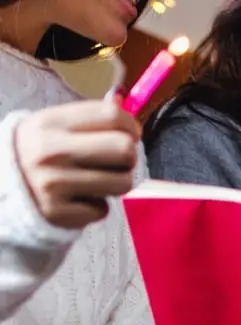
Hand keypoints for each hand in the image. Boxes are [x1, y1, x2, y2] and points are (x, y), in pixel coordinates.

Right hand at [14, 99, 140, 229]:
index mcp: (50, 122)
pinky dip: (96, 206)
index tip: (130, 134)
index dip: (131, 126)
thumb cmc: (40, 151)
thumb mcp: (55, 126)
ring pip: (123, 182)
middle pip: (124, 149)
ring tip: (98, 180)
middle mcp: (50, 151)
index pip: (111, 115)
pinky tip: (78, 199)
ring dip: (117, 183)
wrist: (2, 185)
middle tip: (116, 161)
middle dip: (128, 157)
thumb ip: (91, 116)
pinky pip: (103, 209)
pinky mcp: (58, 212)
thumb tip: (121, 99)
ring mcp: (53, 183)